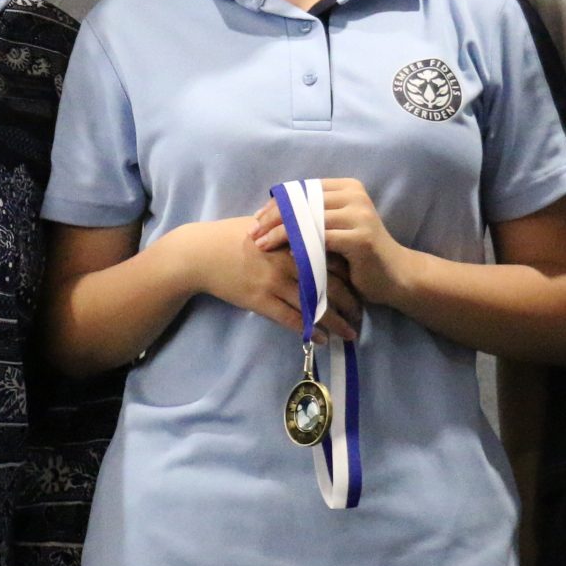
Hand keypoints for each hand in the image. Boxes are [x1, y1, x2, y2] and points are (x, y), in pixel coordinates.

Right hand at [192, 216, 361, 339]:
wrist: (201, 253)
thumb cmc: (233, 237)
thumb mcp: (267, 226)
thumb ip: (294, 231)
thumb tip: (321, 236)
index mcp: (294, 240)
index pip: (334, 259)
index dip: (353, 276)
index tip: (364, 288)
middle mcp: (289, 261)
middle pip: (331, 285)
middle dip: (351, 304)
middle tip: (363, 317)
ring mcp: (274, 281)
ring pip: (315, 305)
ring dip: (336, 323)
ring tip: (350, 334)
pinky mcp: (260, 300)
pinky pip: (292, 319)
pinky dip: (310, 331)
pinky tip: (322, 339)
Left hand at [252, 178, 413, 309]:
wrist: (394, 276)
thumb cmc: (358, 254)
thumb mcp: (333, 228)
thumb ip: (310, 216)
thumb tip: (268, 212)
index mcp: (347, 187)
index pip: (302, 189)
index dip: (276, 203)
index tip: (256, 218)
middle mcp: (355, 195)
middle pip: (302, 202)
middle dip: (273, 218)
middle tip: (252, 233)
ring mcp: (360, 215)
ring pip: (308, 219)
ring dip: (281, 233)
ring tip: (262, 245)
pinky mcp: (361, 238)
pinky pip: (322, 239)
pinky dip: (301, 246)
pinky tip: (288, 254)